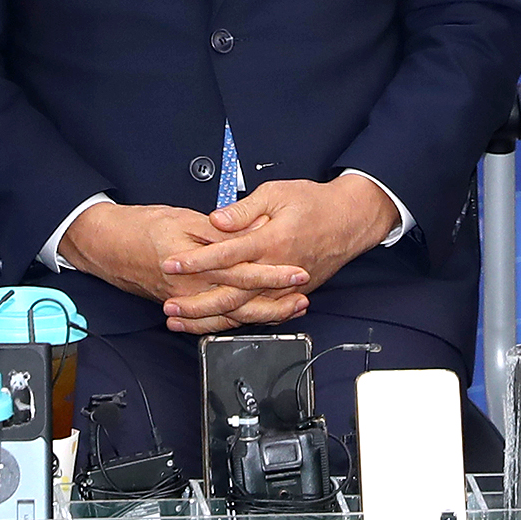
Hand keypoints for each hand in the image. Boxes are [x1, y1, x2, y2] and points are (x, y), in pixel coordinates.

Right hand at [57, 204, 308, 331]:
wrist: (108, 245)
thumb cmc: (142, 228)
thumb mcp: (182, 219)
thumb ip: (217, 231)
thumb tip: (247, 233)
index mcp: (195, 266)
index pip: (243, 273)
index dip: (272, 274)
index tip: (296, 272)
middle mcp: (193, 290)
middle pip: (242, 303)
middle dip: (277, 302)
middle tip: (303, 298)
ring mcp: (188, 302)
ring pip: (232, 317)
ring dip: (264, 316)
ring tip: (291, 311)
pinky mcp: (184, 306)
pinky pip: (215, 322)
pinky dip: (239, 322)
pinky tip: (257, 319)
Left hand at [157, 177, 397, 331]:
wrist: (350, 220)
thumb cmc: (314, 203)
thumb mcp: (276, 193)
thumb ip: (244, 208)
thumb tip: (217, 219)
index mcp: (272, 241)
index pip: (226, 254)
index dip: (196, 260)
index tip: (172, 263)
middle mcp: (277, 269)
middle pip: (231, 293)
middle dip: (197, 302)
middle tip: (170, 305)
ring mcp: (286, 287)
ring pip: (244, 311)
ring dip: (211, 318)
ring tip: (183, 321)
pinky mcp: (292, 294)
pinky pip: (261, 314)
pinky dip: (236, 322)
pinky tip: (215, 326)